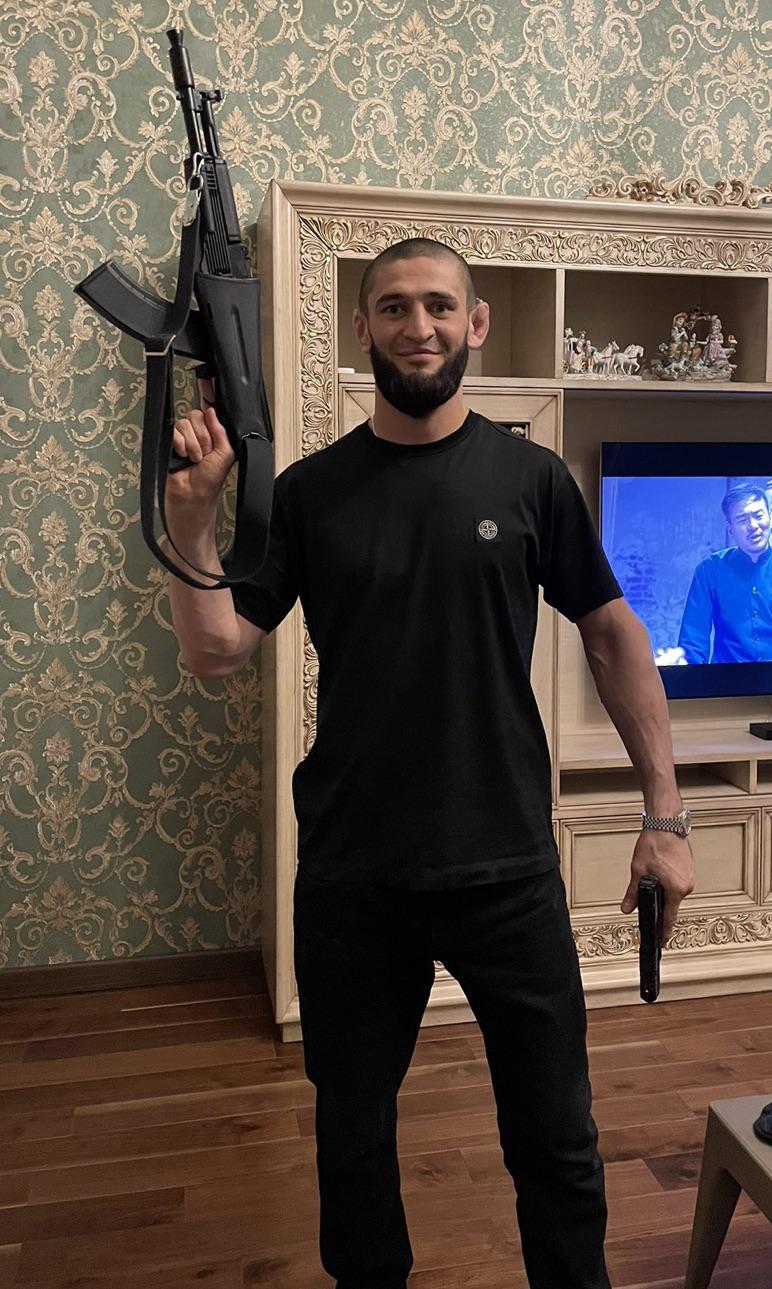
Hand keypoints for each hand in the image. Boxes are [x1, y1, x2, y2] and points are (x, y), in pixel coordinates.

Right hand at [166, 375, 235, 514]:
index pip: (210, 408)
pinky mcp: (168, 442)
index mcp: (213, 433)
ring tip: (195, 459)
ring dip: (193, 444)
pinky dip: (181, 445)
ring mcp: (182, 437)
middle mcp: (197, 432)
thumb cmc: (209, 481)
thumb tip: (211, 411)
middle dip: (204, 436)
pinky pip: (174, 431)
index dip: (207, 392)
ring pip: (185, 423)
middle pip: (197, 414)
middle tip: (205, 453)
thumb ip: (221, 432)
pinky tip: (183, 457)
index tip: (207, 377)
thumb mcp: (225, 455)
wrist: (192, 496)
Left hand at [620, 829, 695, 944]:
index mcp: (676, 889)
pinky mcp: (688, 871)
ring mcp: (689, 878)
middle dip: (659, 906)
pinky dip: (668, 884)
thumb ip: (633, 893)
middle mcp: (686, 886)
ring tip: (650, 881)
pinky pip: (677, 884)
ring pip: (673, 894)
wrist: (666, 825)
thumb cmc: (654, 844)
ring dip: (662, 892)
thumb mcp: (638, 871)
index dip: (664, 931)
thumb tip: (627, 908)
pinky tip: (658, 875)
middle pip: (670, 905)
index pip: (669, 917)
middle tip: (646, 903)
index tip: (662, 941)